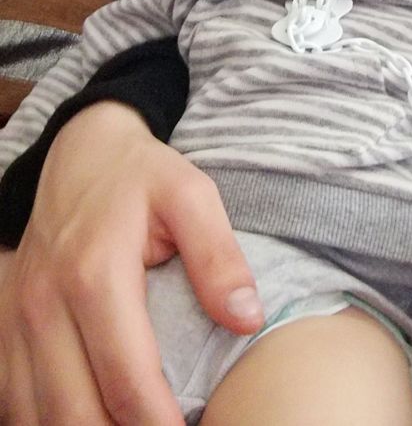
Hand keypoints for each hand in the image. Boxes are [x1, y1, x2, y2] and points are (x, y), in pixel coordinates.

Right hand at [0, 102, 263, 424]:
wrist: (81, 153)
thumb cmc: (142, 176)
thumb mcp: (191, 195)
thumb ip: (219, 255)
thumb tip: (248, 319)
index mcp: (96, 273)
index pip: (127, 379)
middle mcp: (46, 303)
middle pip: (75, 412)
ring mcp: (18, 317)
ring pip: (37, 416)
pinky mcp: (8, 324)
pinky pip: (14, 398)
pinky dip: (47, 422)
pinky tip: (89, 419)